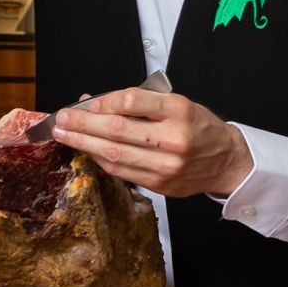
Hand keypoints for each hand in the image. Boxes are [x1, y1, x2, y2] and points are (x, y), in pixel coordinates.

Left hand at [51, 87, 253, 198]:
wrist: (226, 160)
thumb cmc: (198, 127)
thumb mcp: (177, 103)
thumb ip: (139, 103)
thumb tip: (95, 102)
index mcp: (179, 111)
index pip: (134, 102)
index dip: (105, 102)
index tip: (88, 103)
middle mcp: (173, 139)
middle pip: (117, 131)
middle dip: (83, 124)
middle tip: (61, 119)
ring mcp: (166, 165)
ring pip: (115, 154)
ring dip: (83, 144)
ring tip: (64, 135)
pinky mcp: (159, 184)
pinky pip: (121, 171)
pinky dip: (100, 160)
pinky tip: (87, 151)